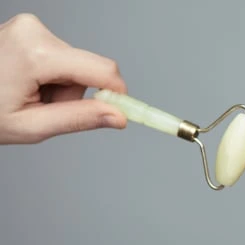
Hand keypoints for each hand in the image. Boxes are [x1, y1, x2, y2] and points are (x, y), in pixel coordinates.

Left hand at [0, 13, 127, 144]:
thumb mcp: (32, 126)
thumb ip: (79, 119)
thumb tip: (118, 117)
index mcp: (36, 54)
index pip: (102, 71)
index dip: (119, 95)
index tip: (128, 113)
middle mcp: (35, 32)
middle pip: (89, 68)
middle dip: (75, 94)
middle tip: (45, 109)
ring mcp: (30, 27)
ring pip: (75, 64)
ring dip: (61, 86)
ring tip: (28, 95)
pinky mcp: (29, 29)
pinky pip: (60, 56)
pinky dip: (50, 75)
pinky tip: (25, 82)